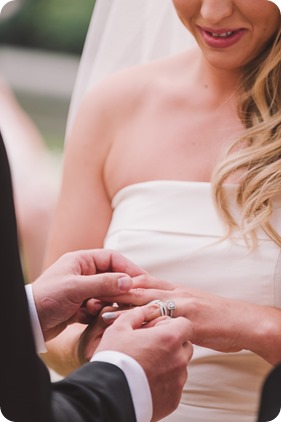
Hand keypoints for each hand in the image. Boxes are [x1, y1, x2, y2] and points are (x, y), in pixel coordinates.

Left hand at [31, 249, 145, 340]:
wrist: (28, 321)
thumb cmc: (47, 298)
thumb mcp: (76, 288)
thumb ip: (104, 283)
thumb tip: (129, 281)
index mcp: (81, 261)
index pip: (112, 258)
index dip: (128, 268)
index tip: (142, 280)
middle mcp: (83, 273)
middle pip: (111, 276)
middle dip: (120, 288)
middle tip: (133, 299)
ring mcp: (82, 290)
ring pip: (106, 293)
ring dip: (107, 302)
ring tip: (100, 310)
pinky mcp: (79, 306)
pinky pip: (98, 307)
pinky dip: (98, 313)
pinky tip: (90, 317)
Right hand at [95, 304, 193, 421]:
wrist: (107, 396)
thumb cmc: (113, 358)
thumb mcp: (119, 328)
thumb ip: (138, 314)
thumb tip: (150, 308)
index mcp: (169, 338)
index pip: (185, 325)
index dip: (170, 325)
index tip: (155, 330)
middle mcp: (179, 359)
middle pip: (184, 345)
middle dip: (171, 343)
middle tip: (149, 347)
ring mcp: (178, 381)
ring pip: (180, 366)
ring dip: (168, 362)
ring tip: (145, 365)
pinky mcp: (174, 399)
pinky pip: (174, 385)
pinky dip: (164, 382)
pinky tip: (146, 380)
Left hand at [102, 274, 280, 363]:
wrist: (241, 320)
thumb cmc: (213, 315)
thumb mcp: (187, 305)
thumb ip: (168, 305)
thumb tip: (149, 309)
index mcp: (172, 288)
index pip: (142, 281)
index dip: (120, 283)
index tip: (99, 286)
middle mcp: (175, 291)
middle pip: (140, 287)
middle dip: (115, 291)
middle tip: (92, 296)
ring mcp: (183, 303)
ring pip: (149, 300)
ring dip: (125, 305)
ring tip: (102, 311)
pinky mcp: (191, 319)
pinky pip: (167, 320)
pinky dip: (148, 323)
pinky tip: (134, 328)